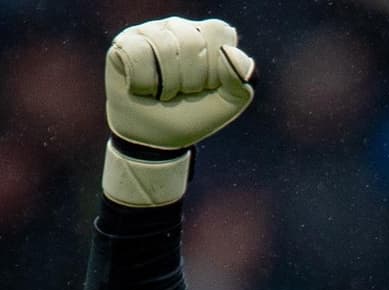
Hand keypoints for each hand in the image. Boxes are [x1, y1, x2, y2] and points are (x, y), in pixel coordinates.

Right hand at [102, 17, 253, 205]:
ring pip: (164, 47)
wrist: (155, 138)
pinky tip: (142, 87)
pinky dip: (143, 83)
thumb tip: (233, 53)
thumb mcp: (225, 105)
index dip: (216, 66)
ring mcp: (150, 31)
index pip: (220, 32)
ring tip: (162, 92)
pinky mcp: (123, 42)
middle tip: (183, 92)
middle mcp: (179, 27)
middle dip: (190, 80)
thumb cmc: (191, 115)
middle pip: (192, 41)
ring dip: (167, 84)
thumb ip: (241, 82)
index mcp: (207, 38)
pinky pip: (137, 55)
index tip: (208, 85)